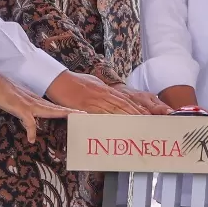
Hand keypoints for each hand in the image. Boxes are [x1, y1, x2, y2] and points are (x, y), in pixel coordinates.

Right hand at [0, 75, 70, 139]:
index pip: (55, 106)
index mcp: (36, 101)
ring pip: (50, 111)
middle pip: (57, 108)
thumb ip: (26, 107)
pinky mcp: (21, 108)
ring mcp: (29, 105)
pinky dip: (31, 131)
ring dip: (61, 113)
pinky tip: (31, 139)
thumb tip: (30, 115)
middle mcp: (36, 102)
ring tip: (73, 118)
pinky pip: (29, 122)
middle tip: (85, 114)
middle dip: (71, 111)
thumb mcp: (19, 100)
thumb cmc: (4, 91)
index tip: (77, 113)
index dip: (66, 110)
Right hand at [50, 73, 167, 115]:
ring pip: (115, 110)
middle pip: (124, 105)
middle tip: (148, 122)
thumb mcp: (93, 82)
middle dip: (137, 114)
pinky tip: (117, 126)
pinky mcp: (86, 107)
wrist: (59, 80)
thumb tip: (111, 94)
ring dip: (128, 118)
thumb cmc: (74, 81)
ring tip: (138, 126)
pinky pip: (100, 115)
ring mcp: (95, 101)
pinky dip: (110, 121)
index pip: (125, 99)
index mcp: (106, 90)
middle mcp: (104, 95)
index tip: (146, 114)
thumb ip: (103, 89)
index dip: (137, 107)